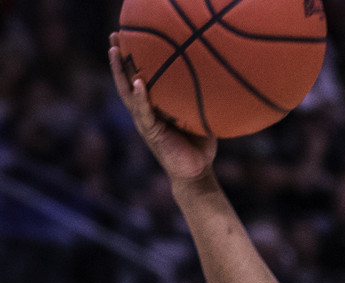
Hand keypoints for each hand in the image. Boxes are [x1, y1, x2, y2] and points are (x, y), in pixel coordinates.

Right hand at [109, 33, 217, 183]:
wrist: (197, 173)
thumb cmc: (199, 146)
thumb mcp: (200, 118)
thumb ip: (201, 101)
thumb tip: (218, 79)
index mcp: (154, 106)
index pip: (140, 78)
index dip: (133, 60)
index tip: (128, 37)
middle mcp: (145, 111)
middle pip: (127, 80)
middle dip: (119, 58)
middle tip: (114, 35)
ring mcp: (145, 121)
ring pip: (128, 92)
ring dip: (120, 72)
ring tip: (114, 51)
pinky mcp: (151, 132)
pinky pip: (144, 112)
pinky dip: (141, 97)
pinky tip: (138, 83)